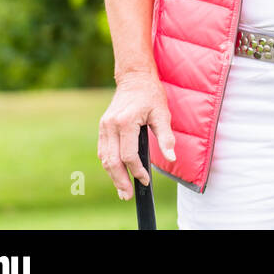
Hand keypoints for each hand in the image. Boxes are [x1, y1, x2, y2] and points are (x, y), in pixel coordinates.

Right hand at [97, 71, 174, 200]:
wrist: (135, 78)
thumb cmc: (151, 95)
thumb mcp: (163, 114)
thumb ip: (166, 137)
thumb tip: (171, 158)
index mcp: (125, 122)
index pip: (128, 155)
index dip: (137, 170)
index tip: (145, 180)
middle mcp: (111, 125)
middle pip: (112, 160)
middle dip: (120, 180)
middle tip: (128, 195)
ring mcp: (104, 126)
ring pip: (105, 158)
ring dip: (113, 175)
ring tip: (122, 190)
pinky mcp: (103, 127)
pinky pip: (103, 150)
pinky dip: (109, 164)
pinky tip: (117, 173)